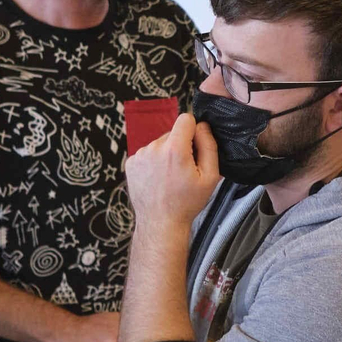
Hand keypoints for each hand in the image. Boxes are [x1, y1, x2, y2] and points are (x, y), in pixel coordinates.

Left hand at [125, 113, 220, 238]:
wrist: (160, 222)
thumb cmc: (186, 203)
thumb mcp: (210, 177)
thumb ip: (209, 146)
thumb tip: (202, 126)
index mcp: (174, 150)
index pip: (185, 119)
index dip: (193, 131)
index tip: (194, 147)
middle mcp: (154, 148)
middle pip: (172, 133)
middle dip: (180, 146)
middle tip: (183, 170)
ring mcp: (140, 155)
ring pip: (160, 144)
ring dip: (166, 155)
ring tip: (169, 177)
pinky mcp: (131, 163)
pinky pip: (148, 153)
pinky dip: (154, 162)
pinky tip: (158, 179)